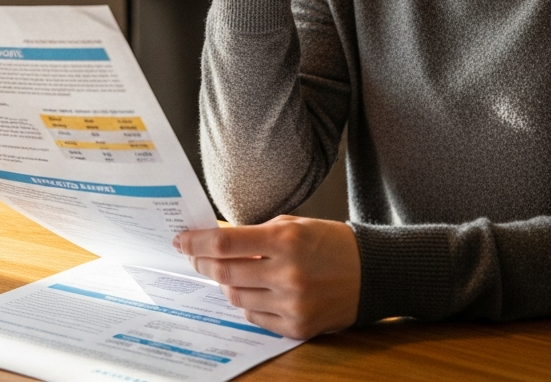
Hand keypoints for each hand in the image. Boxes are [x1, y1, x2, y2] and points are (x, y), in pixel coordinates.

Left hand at [174, 216, 360, 339]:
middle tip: (194, 256)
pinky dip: (247, 303)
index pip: (226, 243)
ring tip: (226, 272)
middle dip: (203, 263)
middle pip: (225, 272)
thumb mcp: (293, 225)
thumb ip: (255, 234)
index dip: (197, 242)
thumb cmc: (328, 242)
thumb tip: (216, 242)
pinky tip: (251, 290)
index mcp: (285, 240)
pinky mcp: (297, 327)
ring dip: (225, 283)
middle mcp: (287, 273)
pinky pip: (254, 318)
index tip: (181, 241)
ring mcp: (292, 304)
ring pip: (236, 297)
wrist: (369, 272)